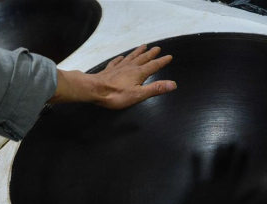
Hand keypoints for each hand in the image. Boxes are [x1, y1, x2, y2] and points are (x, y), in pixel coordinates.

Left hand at [50, 45, 175, 108]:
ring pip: (131, 57)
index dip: (162, 61)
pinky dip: (121, 58)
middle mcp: (130, 67)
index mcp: (139, 73)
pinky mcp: (109, 70)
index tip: (169, 56)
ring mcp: (119, 68)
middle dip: (151, 54)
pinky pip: (117, 62)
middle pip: (143, 59)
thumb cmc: (116, 94)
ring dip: (138, 52)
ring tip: (143, 46)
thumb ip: (156, 88)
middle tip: (157, 48)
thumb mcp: (139, 94)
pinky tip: (121, 57)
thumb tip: (173, 84)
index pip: (154, 66)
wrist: (94, 90)